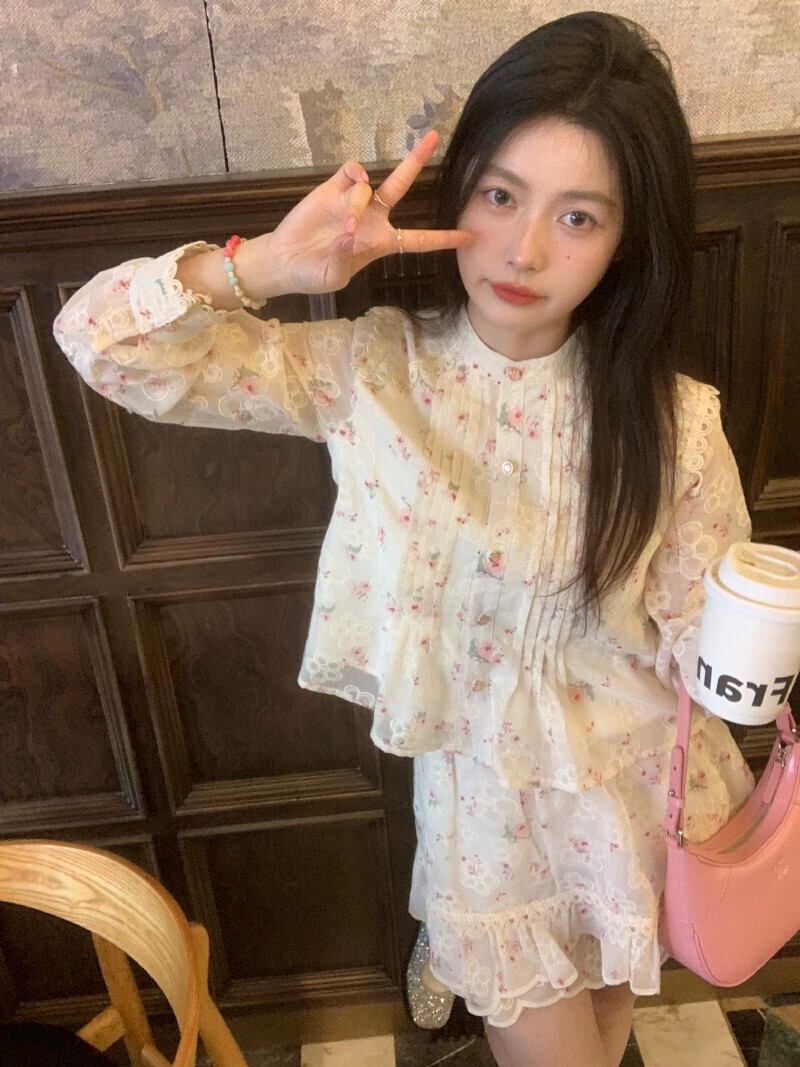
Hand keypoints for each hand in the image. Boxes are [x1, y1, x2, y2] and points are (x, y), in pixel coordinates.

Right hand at [260, 130, 472, 294]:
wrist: (284, 261)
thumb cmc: (313, 274)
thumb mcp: (333, 277)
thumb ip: (343, 259)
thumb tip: (348, 236)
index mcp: (381, 243)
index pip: (419, 240)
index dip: (443, 239)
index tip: (469, 236)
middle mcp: (373, 218)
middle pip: (401, 185)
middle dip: (416, 161)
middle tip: (433, 136)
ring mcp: (353, 201)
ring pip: (370, 187)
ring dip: (359, 206)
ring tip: (345, 231)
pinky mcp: (332, 189)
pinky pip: (351, 173)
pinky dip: (353, 179)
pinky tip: (349, 191)